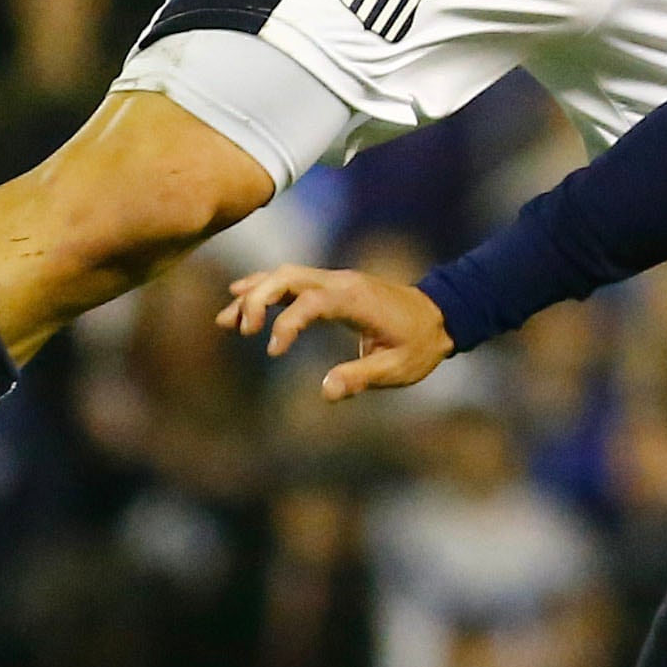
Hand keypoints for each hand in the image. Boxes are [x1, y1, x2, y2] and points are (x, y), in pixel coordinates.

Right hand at [218, 263, 454, 399]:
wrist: (439, 315)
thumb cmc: (419, 345)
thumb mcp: (397, 368)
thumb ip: (361, 377)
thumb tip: (325, 391)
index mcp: (355, 300)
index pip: (309, 302)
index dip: (286, 324)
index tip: (273, 352)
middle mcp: (341, 282)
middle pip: (287, 276)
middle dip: (257, 299)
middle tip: (239, 330)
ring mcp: (335, 279)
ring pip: (284, 274)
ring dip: (254, 293)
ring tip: (226, 321)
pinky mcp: (332, 284)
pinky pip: (292, 279)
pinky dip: (264, 287)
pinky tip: (240, 298)